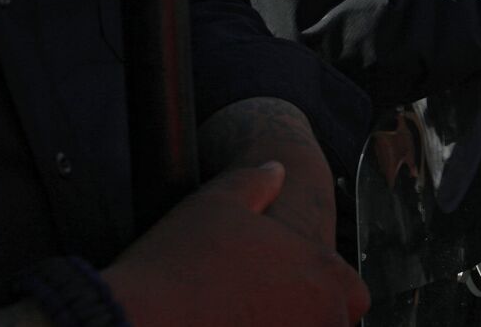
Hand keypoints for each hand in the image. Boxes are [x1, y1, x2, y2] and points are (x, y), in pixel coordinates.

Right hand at [104, 163, 369, 326]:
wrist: (127, 325)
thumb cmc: (177, 264)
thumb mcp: (216, 203)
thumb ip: (255, 182)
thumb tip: (276, 170)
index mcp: (320, 274)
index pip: (353, 293)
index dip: (328, 292)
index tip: (296, 292)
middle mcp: (320, 320)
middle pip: (335, 326)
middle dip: (311, 320)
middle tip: (266, 312)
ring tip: (242, 322)